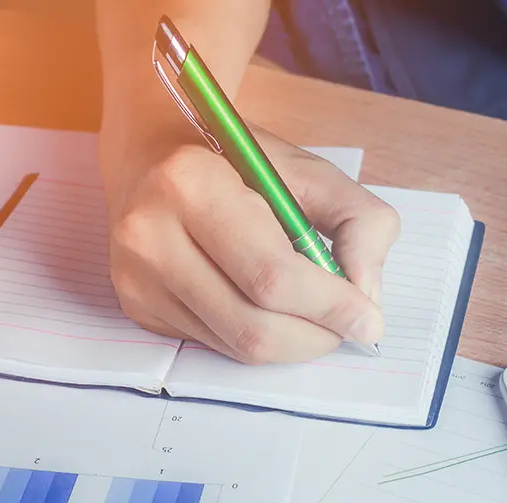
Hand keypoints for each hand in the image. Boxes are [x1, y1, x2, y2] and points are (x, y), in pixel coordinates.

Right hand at [99, 122, 399, 363]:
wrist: (155, 151)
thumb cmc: (240, 163)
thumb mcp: (312, 172)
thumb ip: (360, 223)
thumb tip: (366, 297)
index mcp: (192, 183)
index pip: (272, 275)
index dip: (330, 307)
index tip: (369, 320)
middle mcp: (150, 234)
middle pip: (254, 326)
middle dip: (316, 336)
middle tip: (347, 326)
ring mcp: (136, 277)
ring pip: (237, 346)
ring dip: (293, 344)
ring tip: (316, 317)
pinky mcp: (137, 306)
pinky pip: (216, 345)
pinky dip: (259, 340)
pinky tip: (271, 310)